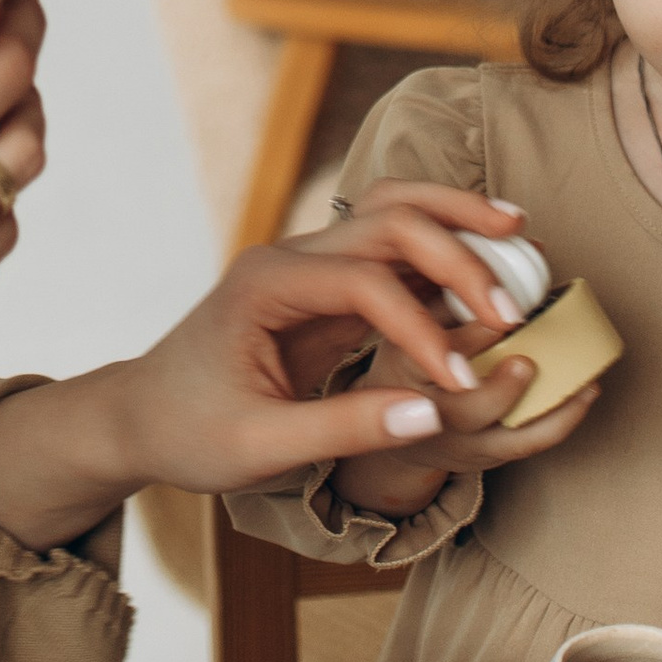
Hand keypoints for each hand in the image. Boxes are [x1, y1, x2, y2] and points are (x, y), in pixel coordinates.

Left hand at [0, 186, 589, 550]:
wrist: (142, 415)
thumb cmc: (190, 431)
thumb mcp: (260, 447)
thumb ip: (346, 428)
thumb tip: (436, 413)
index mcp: (266, 286)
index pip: (367, 283)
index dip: (424, 331)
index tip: (463, 381)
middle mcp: (289, 258)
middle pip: (389, 219)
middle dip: (458, 252)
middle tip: (517, 302)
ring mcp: (308, 264)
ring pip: (393, 214)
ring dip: (456, 221)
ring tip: (520, 232)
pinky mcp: (325, 284)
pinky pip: (391, 255)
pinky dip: (442, 255)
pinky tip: (490, 270)